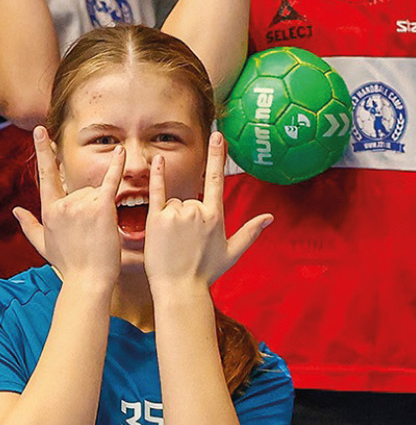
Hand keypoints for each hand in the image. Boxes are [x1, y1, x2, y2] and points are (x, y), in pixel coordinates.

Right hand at [12, 126, 124, 286]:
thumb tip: (16, 211)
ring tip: (100, 233)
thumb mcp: (43, 244)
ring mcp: (81, 204)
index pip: (45, 175)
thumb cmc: (68, 265)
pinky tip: (122, 152)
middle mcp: (62, 204)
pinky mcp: (102, 207)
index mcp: (49, 210)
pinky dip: (117, 167)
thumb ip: (28, 225)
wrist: (87, 279)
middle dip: (91, 206)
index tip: (40, 131)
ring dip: (103, 209)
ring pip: (97, 193)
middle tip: (92, 234)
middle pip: (81, 189)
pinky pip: (110, 182)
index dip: (43, 151)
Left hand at [142, 133, 273, 287]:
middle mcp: (197, 212)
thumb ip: (250, 232)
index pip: (217, 179)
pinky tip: (155, 160)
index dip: (217, 156)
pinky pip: (156, 193)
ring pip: (173, 203)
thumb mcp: (232, 252)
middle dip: (186, 217)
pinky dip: (156, 176)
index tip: (218, 135)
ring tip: (172, 241)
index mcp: (215, 217)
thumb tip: (270, 218)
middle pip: (189, 200)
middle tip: (184, 242)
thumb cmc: (206, 273)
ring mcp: (176, 215)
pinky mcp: (155, 220)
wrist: (180, 288)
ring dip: (171, 217)